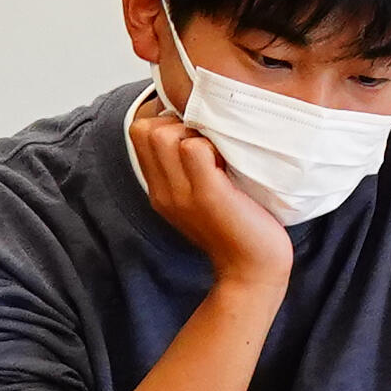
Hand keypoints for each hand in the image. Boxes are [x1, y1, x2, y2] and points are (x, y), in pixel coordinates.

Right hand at [131, 95, 295, 290]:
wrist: (252, 270)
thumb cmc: (236, 228)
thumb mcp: (200, 195)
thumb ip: (188, 167)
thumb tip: (195, 125)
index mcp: (159, 189)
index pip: (138, 132)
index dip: (164, 120)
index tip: (193, 134)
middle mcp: (163, 190)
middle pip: (145, 128)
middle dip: (176, 122)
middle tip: (206, 143)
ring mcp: (182, 193)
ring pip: (163, 133)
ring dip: (193, 132)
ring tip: (217, 155)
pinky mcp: (207, 195)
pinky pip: (195, 148)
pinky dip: (212, 146)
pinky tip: (227, 165)